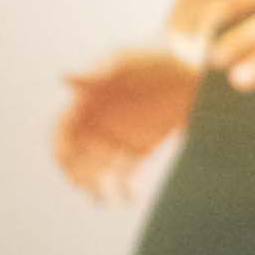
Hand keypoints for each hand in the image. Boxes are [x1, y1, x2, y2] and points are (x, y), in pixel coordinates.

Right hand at [53, 42, 197, 203]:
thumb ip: (99, 71)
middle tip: (90, 188)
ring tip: (105, 199)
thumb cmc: (155, 55)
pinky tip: (129, 196)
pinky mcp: (142, 147)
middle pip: (79, 157)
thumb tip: (64, 76)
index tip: (67, 162)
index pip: (63, 129)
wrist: (193, 65)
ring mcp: (119, 136)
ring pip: (100, 170)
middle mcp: (100, 122)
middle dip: (80, 174)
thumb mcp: (126, 60)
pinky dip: (125, 187)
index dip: (61, 147)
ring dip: (99, 187)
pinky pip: (127, 173)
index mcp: (88, 101)